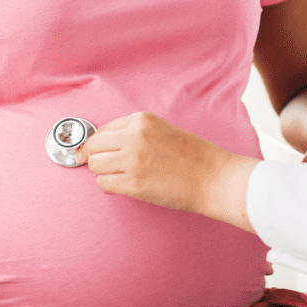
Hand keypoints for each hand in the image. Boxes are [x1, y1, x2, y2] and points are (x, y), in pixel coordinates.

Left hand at [75, 112, 258, 231]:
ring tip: (120, 176)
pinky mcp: (133, 184)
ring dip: (103, 172)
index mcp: (142, 120)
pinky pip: (104, 184)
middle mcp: (134, 137)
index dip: (99, 143)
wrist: (212, 177)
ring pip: (95, 166)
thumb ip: (135, 133)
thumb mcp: (163, 130)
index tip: (96, 151)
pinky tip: (124, 185)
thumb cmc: (193, 156)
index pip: (103, 130)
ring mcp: (132, 161)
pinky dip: (110, 186)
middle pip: (93, 147)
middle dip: (96, 157)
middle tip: (104, 165)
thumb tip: (106, 143)